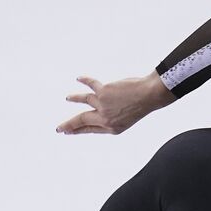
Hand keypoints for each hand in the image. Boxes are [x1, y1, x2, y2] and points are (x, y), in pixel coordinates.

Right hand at [55, 72, 173, 134]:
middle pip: (82, 120)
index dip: (78, 131)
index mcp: (112, 128)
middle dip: (69, 125)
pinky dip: (84, 80)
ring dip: (75, 98)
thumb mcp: (127, 118)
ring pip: (84, 101)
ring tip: (68, 98)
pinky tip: (79, 78)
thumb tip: (98, 109)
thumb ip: (112, 117)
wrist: (150, 96)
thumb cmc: (141, 106)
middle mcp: (105, 118)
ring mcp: (103, 105)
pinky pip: (90, 84)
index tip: (68, 132)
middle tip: (59, 128)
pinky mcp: (103, 92)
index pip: (90, 130)